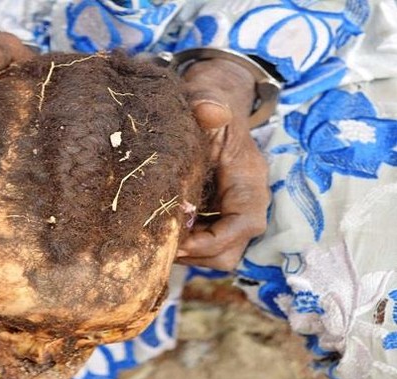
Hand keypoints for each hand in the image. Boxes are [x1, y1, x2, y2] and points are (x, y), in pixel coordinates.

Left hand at [176, 59, 270, 270]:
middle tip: (158, 246)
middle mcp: (246, 201)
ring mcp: (230, 211)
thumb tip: (209, 110)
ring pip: (217, 253)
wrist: (214, 100)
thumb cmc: (210, 101)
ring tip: (155, 240)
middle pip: (230, 250)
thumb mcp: (208, 97)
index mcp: (249, 179)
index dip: (212, 240)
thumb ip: (208, 104)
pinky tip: (158, 231)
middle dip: (195, 254)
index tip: (177, 241)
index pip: (244, 225)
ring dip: (187, 253)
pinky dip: (183, 244)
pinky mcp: (215, 214)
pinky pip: (204, 243)